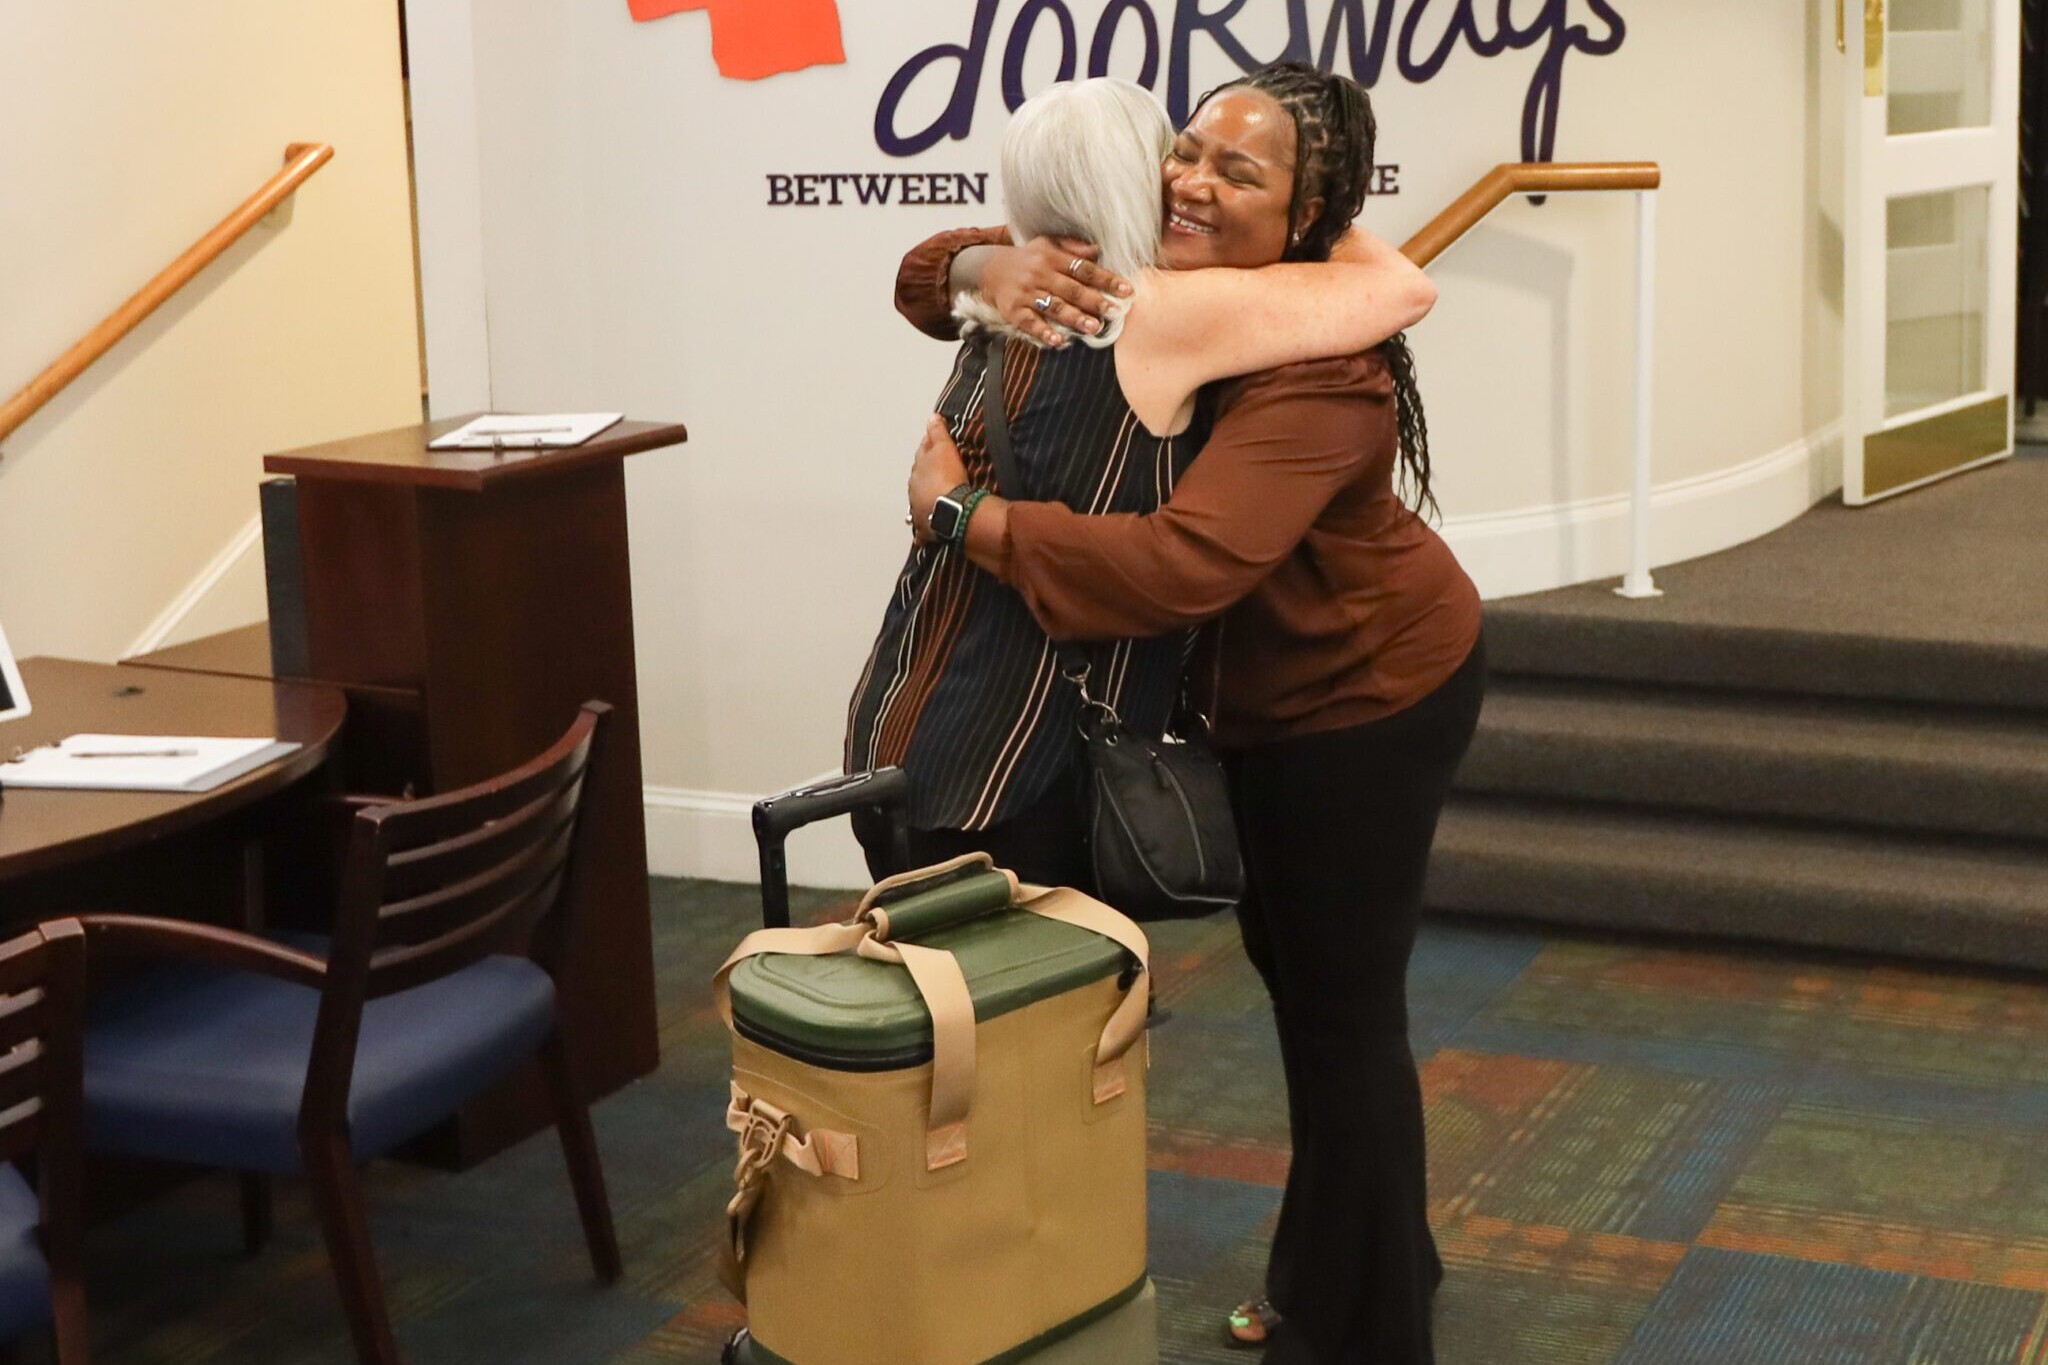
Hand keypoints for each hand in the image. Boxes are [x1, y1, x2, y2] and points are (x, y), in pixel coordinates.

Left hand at [908, 415, 968, 543]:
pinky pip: (923, 529)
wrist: (950, 510)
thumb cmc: (948, 478)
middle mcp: (914, 490)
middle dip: (925, 476)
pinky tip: (924, 533)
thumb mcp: (944, 449)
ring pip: (918, 502)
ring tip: (932, 499)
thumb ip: (937, 432)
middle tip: (936, 474)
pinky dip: (924, 529)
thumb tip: (931, 417)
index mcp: (918, 470)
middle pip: (919, 479)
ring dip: (924, 499)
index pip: (922, 455)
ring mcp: (918, 509)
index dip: (929, 449)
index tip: (934, 447)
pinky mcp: (926, 529)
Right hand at [981, 236, 1132, 346]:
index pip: (1084, 269)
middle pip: (1072, 289)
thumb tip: (1098, 249)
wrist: (990, 269)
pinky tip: (1059, 341)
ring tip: (1094, 328)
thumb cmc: (1027, 259)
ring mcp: (1027, 293)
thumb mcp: (1047, 245)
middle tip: (1115, 312)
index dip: (1106, 279)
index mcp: (1052, 258)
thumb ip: (1072, 248)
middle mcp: (1040, 274)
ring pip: (1054, 306)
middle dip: (1095, 301)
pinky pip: (1030, 323)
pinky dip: (1044, 332)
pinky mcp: (1014, 310)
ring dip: (1075, 318)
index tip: (1126, 290)